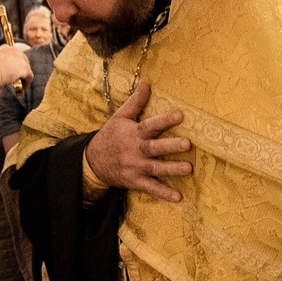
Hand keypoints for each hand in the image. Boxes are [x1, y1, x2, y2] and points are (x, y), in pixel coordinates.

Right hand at [0, 43, 31, 85]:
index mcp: (6, 48)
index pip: (14, 55)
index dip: (14, 64)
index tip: (12, 71)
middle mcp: (15, 51)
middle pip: (23, 61)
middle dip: (21, 69)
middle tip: (18, 78)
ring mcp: (21, 59)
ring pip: (26, 69)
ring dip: (24, 77)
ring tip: (20, 84)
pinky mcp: (25, 68)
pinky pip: (29, 77)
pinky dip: (26, 83)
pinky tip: (22, 88)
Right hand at [87, 79, 190, 201]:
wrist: (92, 161)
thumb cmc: (110, 136)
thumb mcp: (119, 117)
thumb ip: (135, 102)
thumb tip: (147, 83)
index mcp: (134, 133)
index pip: (151, 125)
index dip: (165, 120)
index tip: (180, 114)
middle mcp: (136, 150)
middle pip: (155, 148)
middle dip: (171, 146)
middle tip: (188, 144)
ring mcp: (136, 167)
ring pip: (156, 168)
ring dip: (172, 169)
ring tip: (188, 169)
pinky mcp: (135, 181)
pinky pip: (151, 188)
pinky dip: (164, 193)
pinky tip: (178, 197)